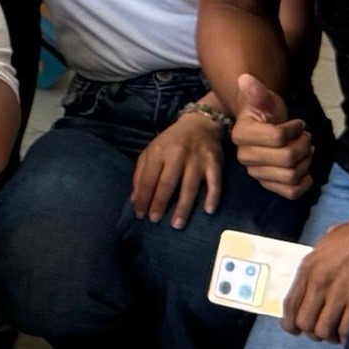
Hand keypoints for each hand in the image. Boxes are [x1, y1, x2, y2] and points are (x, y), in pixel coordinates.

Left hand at [132, 109, 225, 223]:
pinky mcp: (214, 162)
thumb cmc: (171, 142)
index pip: (148, 178)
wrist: (200, 124)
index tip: (140, 214)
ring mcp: (197, 159)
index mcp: (159, 152)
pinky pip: (215, 182)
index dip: (143, 197)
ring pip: (190, 186)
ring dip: (183, 207)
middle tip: (154, 220)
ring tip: (176, 224)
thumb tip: (134, 200)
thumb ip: (141, 174)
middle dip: (159, 203)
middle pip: (167, 183)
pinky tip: (208, 210)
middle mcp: (178, 155)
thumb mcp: (151, 151)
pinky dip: (212, 196)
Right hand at [228, 74, 316, 202]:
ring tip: (305, 150)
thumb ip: (257, 92)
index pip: (278, 137)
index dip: (295, 129)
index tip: (297, 123)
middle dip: (303, 145)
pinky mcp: (268, 186)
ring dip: (306, 161)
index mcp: (242, 136)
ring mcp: (256, 174)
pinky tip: (306, 169)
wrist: (265, 127)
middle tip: (305, 137)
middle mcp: (245, 158)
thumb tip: (244, 78)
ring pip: (292, 176)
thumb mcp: (265, 99)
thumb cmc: (266, 111)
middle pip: (287, 159)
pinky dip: (304, 182)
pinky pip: (291, 193)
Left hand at [281, 203, 348, 342]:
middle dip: (311, 331)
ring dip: (330, 336)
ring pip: (324, 330)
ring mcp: (340, 293)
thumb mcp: (329, 240)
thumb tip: (315, 271)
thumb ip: (317, 258)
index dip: (289, 323)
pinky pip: (346, 330)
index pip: (290, 304)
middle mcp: (321, 282)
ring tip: (337, 332)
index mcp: (309, 267)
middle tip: (321, 331)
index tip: (293, 329)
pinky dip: (347, 336)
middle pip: (305, 323)